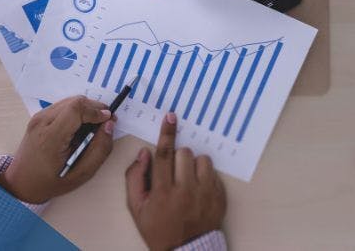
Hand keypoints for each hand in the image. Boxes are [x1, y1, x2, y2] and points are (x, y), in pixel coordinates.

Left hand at [0, 96, 115, 203]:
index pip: (76, 109)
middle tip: (105, 123)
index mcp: (50, 138)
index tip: (109, 119)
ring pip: (70, 101)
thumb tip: (109, 125)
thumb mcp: (81, 175)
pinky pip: (63, 106)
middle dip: (94, 108)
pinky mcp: (38, 116)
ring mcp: (38, 117)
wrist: (21, 183)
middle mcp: (42, 122)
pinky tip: (78, 127)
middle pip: (75, 101)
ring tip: (92, 127)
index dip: (96, 110)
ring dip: (86, 109)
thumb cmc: (52, 182)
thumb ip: (99, 150)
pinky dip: (76, 112)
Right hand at [125, 113, 225, 250]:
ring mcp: (205, 193)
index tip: (170, 117)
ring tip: (188, 179)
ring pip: (201, 159)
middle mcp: (185, 191)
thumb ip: (135, 178)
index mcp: (162, 192)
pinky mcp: (219, 196)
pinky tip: (198, 188)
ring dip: (194, 164)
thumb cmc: (158, 228)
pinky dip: (205, 175)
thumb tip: (144, 153)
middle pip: (184, 153)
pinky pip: (213, 172)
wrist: (185, 249)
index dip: (166, 133)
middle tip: (175, 171)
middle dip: (178, 156)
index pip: (164, 154)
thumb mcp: (137, 208)